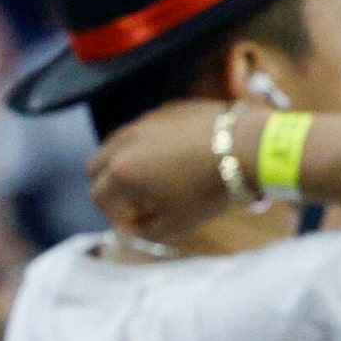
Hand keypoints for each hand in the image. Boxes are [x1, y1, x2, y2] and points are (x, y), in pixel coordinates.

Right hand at [89, 98, 261, 241]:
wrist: (244, 146)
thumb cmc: (206, 191)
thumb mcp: (175, 224)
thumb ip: (145, 231)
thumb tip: (134, 227)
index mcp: (121, 172)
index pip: (97, 197)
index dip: (114, 217)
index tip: (136, 225)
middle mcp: (125, 142)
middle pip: (96, 166)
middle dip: (110, 187)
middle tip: (138, 202)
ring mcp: (144, 121)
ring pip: (118, 143)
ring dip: (126, 163)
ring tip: (156, 178)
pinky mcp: (165, 109)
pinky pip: (145, 129)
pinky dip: (149, 145)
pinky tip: (177, 156)